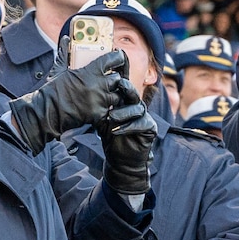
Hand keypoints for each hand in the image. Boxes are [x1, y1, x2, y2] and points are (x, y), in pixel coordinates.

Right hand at [8, 49, 127, 154]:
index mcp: (90, 72)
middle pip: (117, 78)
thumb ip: (65, 52)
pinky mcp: (99, 114)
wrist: (47, 112)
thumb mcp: (59, 69)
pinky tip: (99, 105)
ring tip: (104, 94)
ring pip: (117, 95)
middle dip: (113, 78)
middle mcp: (98, 85)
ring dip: (112, 94)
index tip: (118, 57)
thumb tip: (65, 38)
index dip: (117, 57)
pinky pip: (110, 109)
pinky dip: (106, 107)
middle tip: (107, 79)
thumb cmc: (52, 90)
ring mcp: (100, 101)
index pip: (113, 59)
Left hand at [95, 78, 154, 196]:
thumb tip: (87, 96)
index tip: (109, 79)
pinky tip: (116, 131)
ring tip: (111, 117)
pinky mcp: (151, 129)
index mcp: (126, 104)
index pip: (124, 90)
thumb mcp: (103, 122)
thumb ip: (101, 110)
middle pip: (133, 95)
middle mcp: (137, 108)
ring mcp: (145, 117)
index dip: (118, 84)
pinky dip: (129, 126)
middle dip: (126, 89)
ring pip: (137, 109)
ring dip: (124, 112)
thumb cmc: (111, 139)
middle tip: (118, 86)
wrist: (120, 160)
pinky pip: (142, 124)